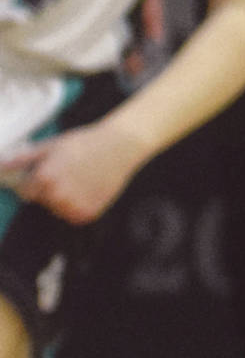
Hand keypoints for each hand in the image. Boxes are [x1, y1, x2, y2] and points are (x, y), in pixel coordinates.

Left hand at [2, 119, 145, 222]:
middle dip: (50, 190)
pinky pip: (73, 215)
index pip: (25, 191)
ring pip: (58, 209)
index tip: (47, 172)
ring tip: (79, 181)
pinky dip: (78, 206)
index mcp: (44, 178)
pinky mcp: (88, 214)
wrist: (119, 147)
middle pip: (42, 201)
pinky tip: (88, 189)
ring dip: (64, 199)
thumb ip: (22, 160)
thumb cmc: (84, 143)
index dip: (34, 181)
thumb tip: (0, 166)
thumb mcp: (50, 146)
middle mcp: (57, 196)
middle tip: (68, 173)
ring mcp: (74, 207)